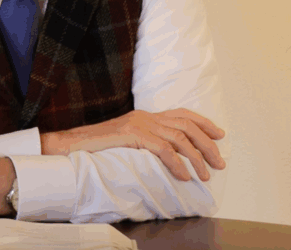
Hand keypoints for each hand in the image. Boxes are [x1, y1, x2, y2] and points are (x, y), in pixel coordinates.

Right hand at [41, 109, 225, 181]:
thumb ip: (146, 143)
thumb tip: (168, 158)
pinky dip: (177, 163)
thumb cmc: (97, 148)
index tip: (220, 135)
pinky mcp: (132, 135)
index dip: (204, 123)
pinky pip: (163, 149)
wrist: (71, 144)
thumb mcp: (127, 142)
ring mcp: (139, 124)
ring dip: (196, 158)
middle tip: (220, 162)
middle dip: (207, 144)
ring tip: (204, 175)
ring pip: (179, 138)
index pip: (182, 114)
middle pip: (187, 125)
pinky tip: (183, 176)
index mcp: (146, 116)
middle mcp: (146, 116)